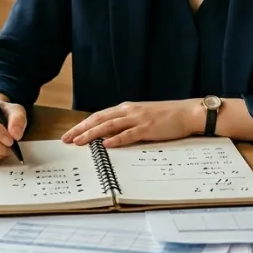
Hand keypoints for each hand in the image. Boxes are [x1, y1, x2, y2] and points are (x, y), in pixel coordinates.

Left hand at [60, 100, 202, 148]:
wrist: (187, 112)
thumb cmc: (166, 116)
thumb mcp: (142, 116)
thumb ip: (126, 124)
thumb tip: (109, 135)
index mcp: (126, 108)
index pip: (99, 116)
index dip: (82, 125)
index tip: (70, 134)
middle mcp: (128, 111)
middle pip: (99, 119)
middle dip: (80, 129)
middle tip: (66, 139)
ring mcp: (138, 119)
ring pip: (109, 126)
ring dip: (92, 134)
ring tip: (79, 142)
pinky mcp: (148, 128)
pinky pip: (128, 134)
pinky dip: (116, 139)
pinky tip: (106, 145)